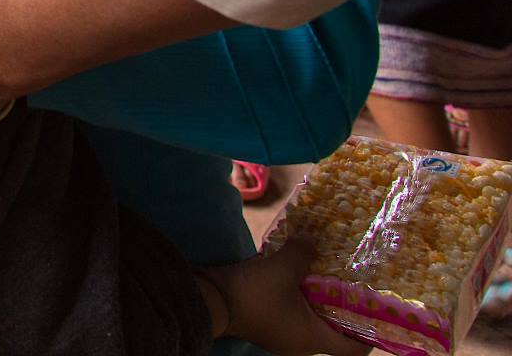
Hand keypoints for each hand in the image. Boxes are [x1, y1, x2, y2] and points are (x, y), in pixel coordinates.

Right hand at [201, 239, 367, 355]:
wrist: (209, 299)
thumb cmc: (253, 292)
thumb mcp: (283, 267)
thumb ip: (304, 253)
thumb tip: (313, 242)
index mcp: (313, 338)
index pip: (355, 348)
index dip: (371, 333)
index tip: (377, 310)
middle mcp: (302, 343)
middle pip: (335, 332)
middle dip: (345, 310)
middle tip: (354, 286)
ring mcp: (282, 335)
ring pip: (313, 322)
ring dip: (320, 302)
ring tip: (326, 277)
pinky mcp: (267, 324)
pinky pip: (294, 315)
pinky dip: (301, 299)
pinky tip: (297, 278)